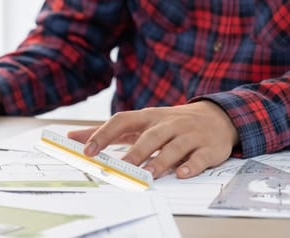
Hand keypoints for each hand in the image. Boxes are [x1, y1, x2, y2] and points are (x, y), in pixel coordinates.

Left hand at [66, 101, 238, 178]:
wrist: (216, 116)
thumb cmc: (169, 123)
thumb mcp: (140, 122)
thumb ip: (108, 131)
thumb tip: (73, 137)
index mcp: (148, 117)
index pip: (122, 121)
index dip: (104, 134)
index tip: (88, 151)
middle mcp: (168, 124)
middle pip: (150, 136)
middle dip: (135, 151)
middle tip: (122, 167)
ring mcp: (189, 135)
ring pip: (173, 147)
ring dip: (160, 161)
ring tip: (148, 174)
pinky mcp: (208, 148)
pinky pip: (199, 157)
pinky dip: (190, 166)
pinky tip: (180, 174)